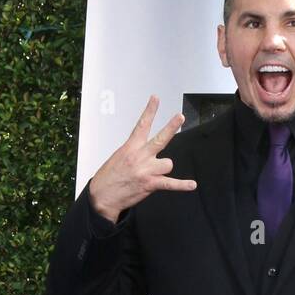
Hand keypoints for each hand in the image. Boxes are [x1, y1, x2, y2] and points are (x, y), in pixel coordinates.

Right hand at [88, 95, 196, 219]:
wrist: (103, 196)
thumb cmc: (109, 177)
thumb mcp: (118, 157)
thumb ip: (135, 151)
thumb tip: (147, 150)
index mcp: (131, 147)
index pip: (142, 125)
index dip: (150, 110)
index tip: (155, 99)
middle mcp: (140, 156)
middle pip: (160, 138)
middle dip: (171, 127)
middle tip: (180, 116)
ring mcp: (146, 170)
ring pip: (168, 164)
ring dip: (163, 168)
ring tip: (154, 174)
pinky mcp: (150, 184)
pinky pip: (170, 184)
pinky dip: (182, 185)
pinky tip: (192, 184)